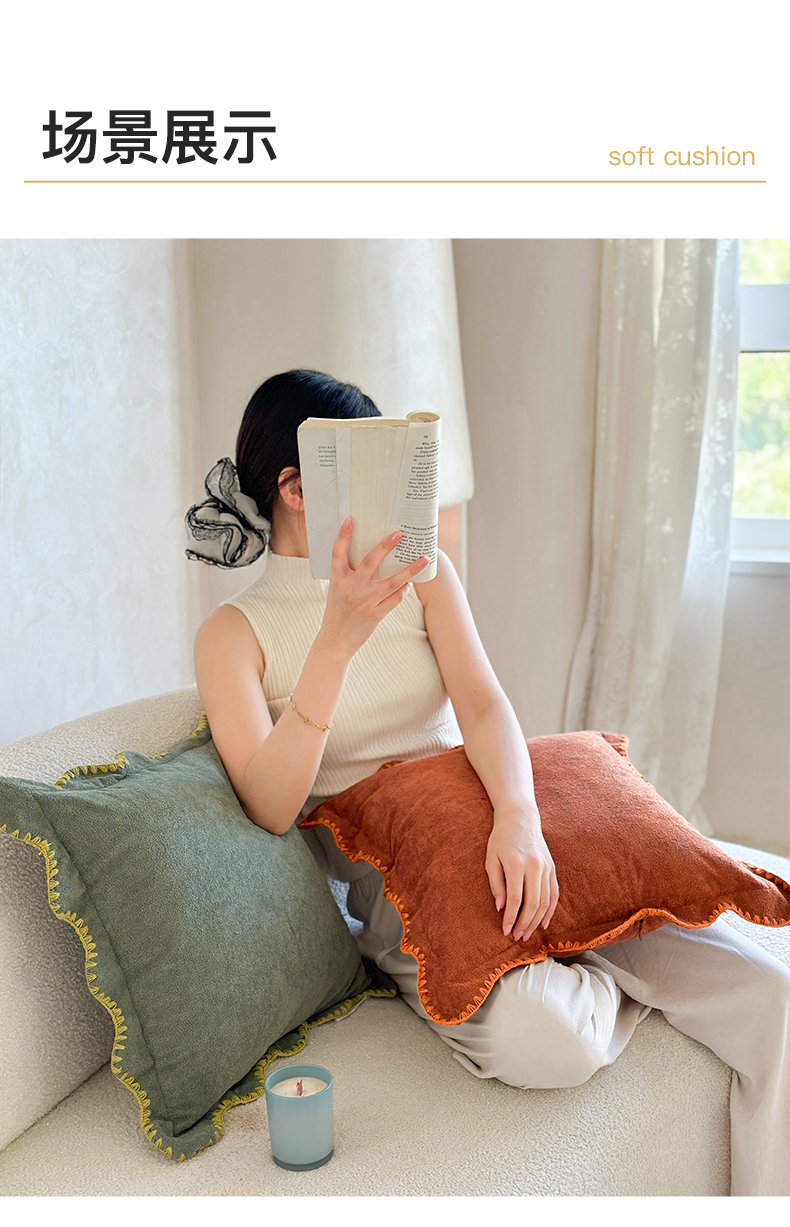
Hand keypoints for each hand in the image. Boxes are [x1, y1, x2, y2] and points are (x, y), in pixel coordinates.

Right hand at [318, 518, 429, 658]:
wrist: (335, 640)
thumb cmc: (337, 611)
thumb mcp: (337, 589)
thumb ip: (350, 574)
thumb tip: (374, 555)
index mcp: (338, 580)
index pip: (338, 553)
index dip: (343, 536)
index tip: (350, 519)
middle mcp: (352, 588)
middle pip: (370, 562)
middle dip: (385, 546)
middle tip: (399, 533)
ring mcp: (365, 602)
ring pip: (392, 582)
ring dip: (410, 570)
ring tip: (424, 558)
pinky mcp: (375, 614)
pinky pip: (395, 598)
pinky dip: (404, 589)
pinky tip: (411, 582)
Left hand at [485, 809, 558, 941]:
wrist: (520, 818)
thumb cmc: (501, 839)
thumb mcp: (491, 859)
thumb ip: (496, 884)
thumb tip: (501, 908)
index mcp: (517, 864)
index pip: (516, 899)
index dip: (510, 918)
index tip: (505, 931)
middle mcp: (534, 866)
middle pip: (533, 904)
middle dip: (524, 924)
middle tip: (516, 937)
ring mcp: (546, 867)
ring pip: (545, 902)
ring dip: (536, 921)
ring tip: (527, 934)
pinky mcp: (552, 868)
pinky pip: (554, 893)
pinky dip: (550, 910)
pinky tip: (543, 923)